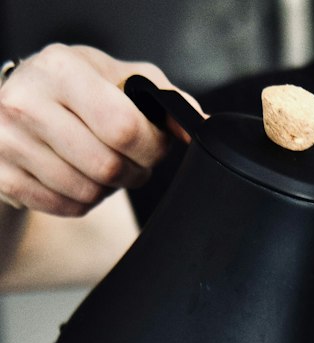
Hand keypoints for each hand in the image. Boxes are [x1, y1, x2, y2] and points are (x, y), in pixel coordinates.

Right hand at [0, 44, 197, 216]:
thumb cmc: (73, 92)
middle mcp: (27, 103)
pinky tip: (76, 175)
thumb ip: (161, 98)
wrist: (13, 107)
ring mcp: (10, 142)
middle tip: (129, 159)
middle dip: (133, 171)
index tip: (153, 145)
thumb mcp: (114, 78)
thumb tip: (200, 125)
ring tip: (99, 163)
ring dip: (108, 188)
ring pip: (89, 193)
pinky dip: (83, 200)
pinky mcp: (5, 177)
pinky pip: (68, 208)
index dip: (151, 147)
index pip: (123, 127)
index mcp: (60, 69)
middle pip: (108, 167)